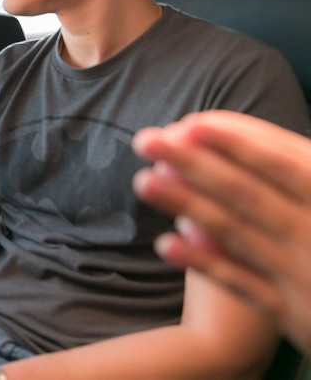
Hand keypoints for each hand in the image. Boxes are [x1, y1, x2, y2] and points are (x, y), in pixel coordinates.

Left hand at [132, 110, 310, 351]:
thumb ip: (299, 169)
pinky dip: (205, 263)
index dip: (236, 141)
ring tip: (143, 182)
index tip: (189, 123)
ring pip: (238, 233)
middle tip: (144, 140)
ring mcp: (305, 275)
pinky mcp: (292, 315)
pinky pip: (242, 286)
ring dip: (187, 205)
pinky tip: (165, 244)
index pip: (282, 163)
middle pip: (248, 193)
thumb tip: (220, 134)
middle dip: (194, 164)